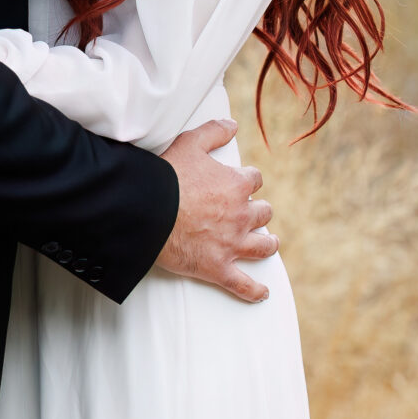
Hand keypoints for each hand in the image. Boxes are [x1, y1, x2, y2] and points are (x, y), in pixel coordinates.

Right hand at [154, 120, 277, 303]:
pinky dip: (254, 291)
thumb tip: (233, 125)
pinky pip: (243, 284)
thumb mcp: (190, 143)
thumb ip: (214, 131)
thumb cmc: (167, 176)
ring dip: (267, 244)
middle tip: (252, 213)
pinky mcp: (218, 268)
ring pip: (262, 247)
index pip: (254, 180)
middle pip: (262, 213)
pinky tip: (263, 293)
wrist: (148, 211)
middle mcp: (241, 215)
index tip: (241, 183)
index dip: (247, 181)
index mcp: (236, 185)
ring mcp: (232, 244)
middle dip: (258, 211)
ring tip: (270, 244)